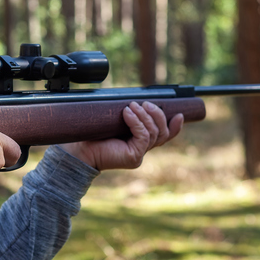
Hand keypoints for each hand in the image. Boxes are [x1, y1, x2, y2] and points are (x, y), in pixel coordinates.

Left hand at [60, 101, 183, 169]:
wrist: (80, 150)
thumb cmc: (93, 134)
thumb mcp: (115, 121)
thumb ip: (128, 115)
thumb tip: (135, 101)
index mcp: (138, 142)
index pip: (163, 136)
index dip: (175, 127)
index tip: (179, 115)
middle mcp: (141, 150)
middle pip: (162, 133)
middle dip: (157, 115)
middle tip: (145, 104)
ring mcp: (138, 155)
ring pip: (154, 133)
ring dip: (145, 116)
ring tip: (132, 106)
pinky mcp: (133, 157)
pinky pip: (143, 136)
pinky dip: (137, 122)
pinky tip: (127, 113)